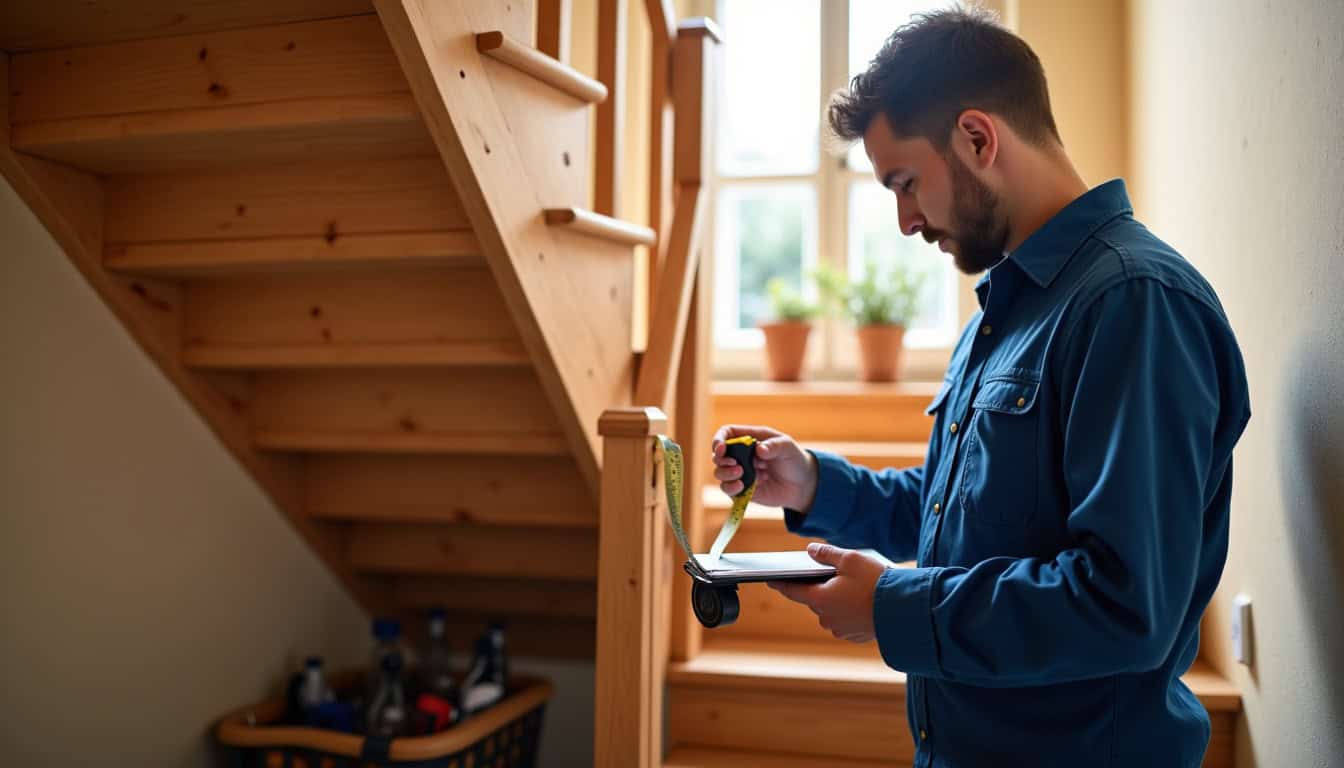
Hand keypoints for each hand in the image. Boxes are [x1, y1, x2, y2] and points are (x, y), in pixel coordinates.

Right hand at [710, 424, 816, 510]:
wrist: (803, 485)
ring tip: (740, 474)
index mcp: (750, 438)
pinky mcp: (743, 489)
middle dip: (721, 459)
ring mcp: (741, 473)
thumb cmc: (794, 460)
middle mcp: (742, 455)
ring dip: (724, 473)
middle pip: (718, 454)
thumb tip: (759, 449)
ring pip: (719, 472)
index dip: (719, 439)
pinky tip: (741, 487)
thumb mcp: (788, 448)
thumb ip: (774, 446)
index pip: (726, 433)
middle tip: (735, 464)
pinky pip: (728, 489)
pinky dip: (730, 488)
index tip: (720, 448)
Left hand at [768, 543, 886, 642]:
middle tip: (834, 573)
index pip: (792, 590)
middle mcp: (826, 618)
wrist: (905, 610)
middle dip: (821, 586)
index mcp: (819, 599)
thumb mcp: (850, 559)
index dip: (781, 583)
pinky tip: (863, 600)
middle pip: (815, 599)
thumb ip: (827, 554)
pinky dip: (850, 610)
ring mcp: (840, 629)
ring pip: (831, 610)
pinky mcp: (855, 636)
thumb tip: (811, 551)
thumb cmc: (876, 583)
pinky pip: (846, 620)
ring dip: (837, 599)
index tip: (770, 579)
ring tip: (855, 586)